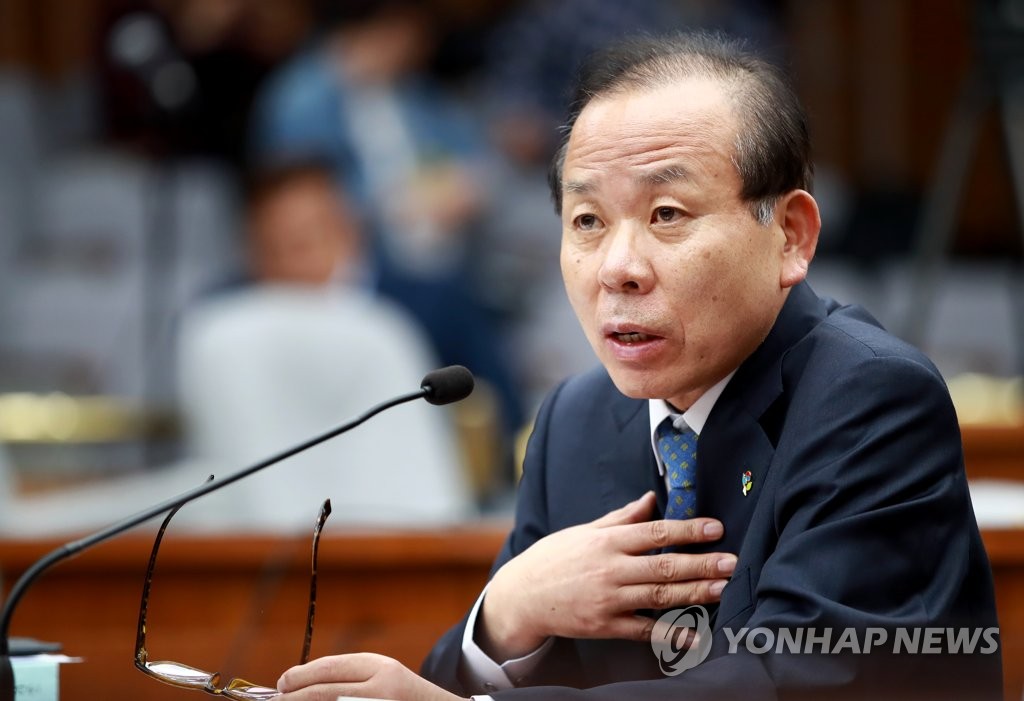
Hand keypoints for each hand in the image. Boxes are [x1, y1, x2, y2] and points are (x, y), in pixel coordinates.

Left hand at [276, 653, 467, 700]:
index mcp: (380, 668)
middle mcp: (380, 689)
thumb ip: (349, 675)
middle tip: (277, 699)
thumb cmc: (403, 695)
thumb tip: (300, 683)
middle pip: (324, 693)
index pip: (329, 669)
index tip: (281, 683)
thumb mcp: (383, 674)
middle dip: (295, 697)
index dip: (300, 676)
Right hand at [478, 491, 735, 660]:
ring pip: (659, 597)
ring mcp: (608, 600)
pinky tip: (694, 633)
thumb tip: (650, 500)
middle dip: (701, 564)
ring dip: (694, 593)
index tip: (715, 528)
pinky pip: (643, 630)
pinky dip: (669, 633)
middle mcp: (609, 569)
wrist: (521, 596)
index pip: (655, 532)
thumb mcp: (584, 530)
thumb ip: (621, 518)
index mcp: (606, 541)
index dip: (688, 531)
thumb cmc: (554, 558)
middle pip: (663, 566)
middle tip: (731, 562)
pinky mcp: (604, 626)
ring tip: (721, 588)